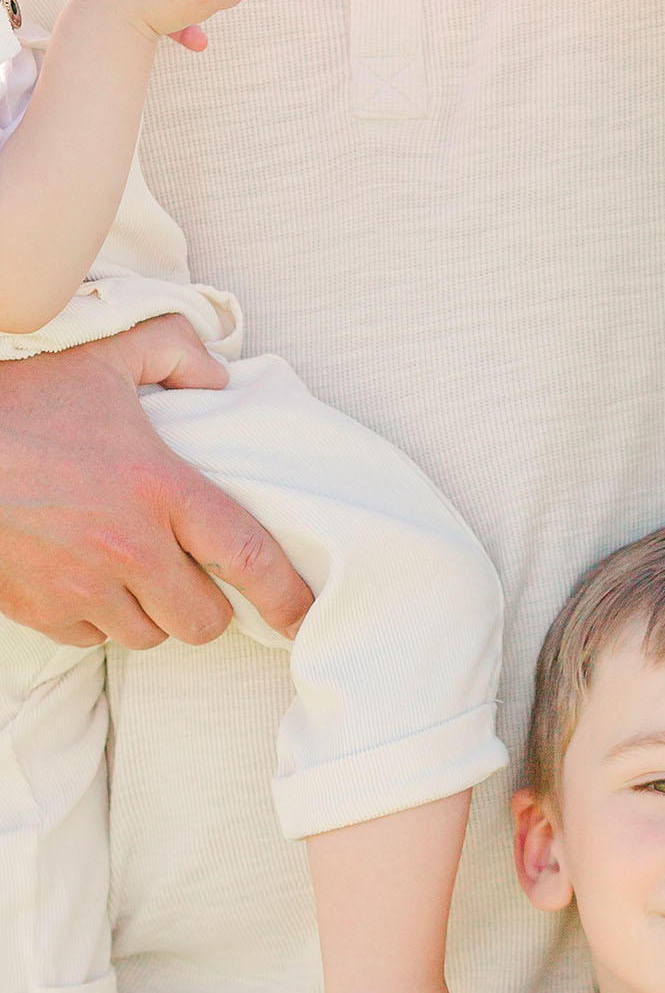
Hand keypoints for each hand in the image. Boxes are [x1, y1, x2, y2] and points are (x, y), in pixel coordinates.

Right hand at [0, 317, 312, 645]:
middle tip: (190, 577)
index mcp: (158, 488)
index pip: (247, 556)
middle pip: (202, 621)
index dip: (288, 596)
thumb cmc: (18, 399)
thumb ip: (172, 352)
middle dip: (205, 607)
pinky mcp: (40, 611)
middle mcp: (128, 547)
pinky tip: (83, 579)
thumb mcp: (101, 355)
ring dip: (149, 613)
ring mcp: (82, 586)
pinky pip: (91, 639)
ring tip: (129, 570)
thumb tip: (220, 377)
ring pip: (148, 635)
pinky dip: (96, 619)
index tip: (306, 616)